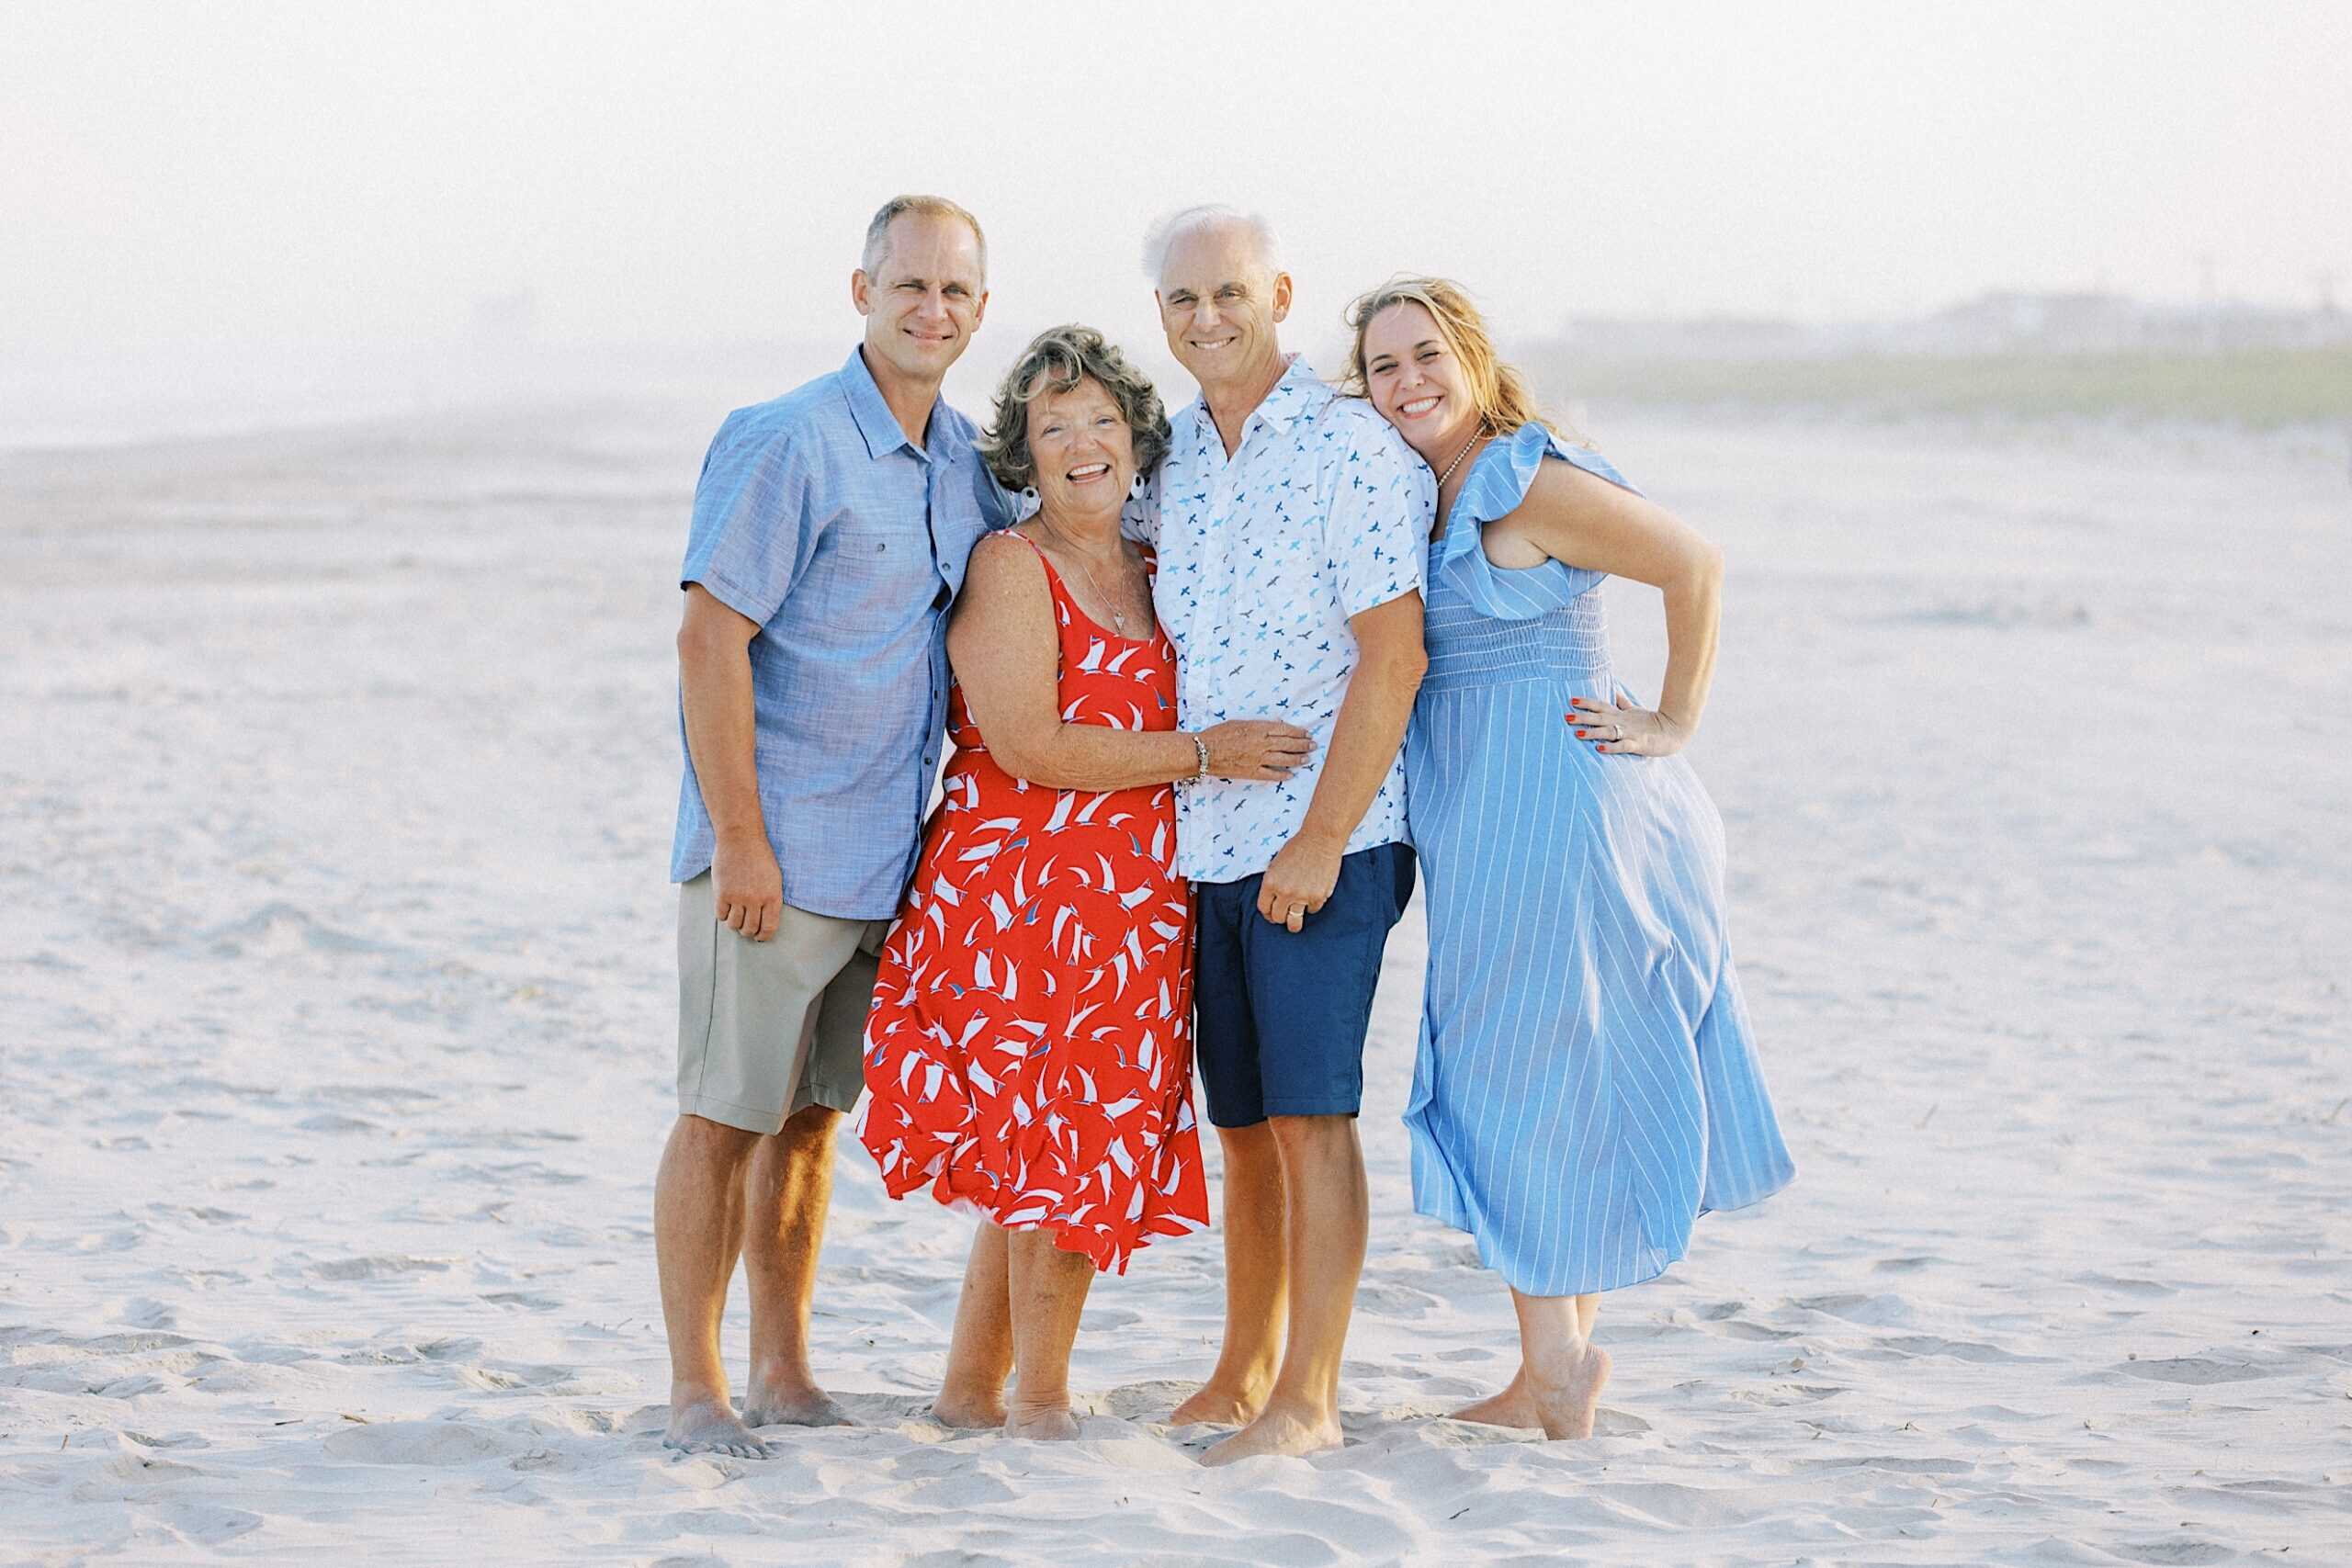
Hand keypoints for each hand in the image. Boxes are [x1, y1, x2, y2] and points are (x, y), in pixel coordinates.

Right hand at [713, 831, 782, 941]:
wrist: (741, 838)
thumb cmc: (760, 856)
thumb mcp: (774, 878)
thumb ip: (770, 899)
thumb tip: (765, 920)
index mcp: (772, 896)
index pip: (769, 927)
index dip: (764, 936)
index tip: (760, 937)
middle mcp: (756, 900)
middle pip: (750, 929)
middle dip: (748, 932)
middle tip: (745, 929)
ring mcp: (738, 897)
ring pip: (734, 925)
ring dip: (734, 925)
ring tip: (735, 918)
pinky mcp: (722, 893)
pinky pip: (720, 915)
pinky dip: (722, 915)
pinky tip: (725, 907)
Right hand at [1200, 720, 1313, 780]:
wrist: (1205, 752)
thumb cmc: (1219, 734)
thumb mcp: (1240, 723)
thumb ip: (1258, 725)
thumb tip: (1273, 726)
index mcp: (1259, 728)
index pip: (1285, 729)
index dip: (1298, 732)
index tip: (1306, 733)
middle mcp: (1262, 743)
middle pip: (1288, 744)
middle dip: (1303, 745)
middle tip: (1313, 745)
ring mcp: (1259, 759)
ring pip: (1284, 759)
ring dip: (1298, 759)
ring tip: (1307, 759)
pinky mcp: (1253, 772)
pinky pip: (1272, 774)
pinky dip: (1282, 775)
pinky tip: (1291, 775)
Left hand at [1256, 833, 1342, 931]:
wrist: (1321, 839)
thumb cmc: (1298, 847)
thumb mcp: (1276, 864)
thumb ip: (1273, 883)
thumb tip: (1272, 900)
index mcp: (1270, 882)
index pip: (1263, 908)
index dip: (1267, 913)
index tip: (1271, 914)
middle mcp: (1284, 892)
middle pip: (1278, 918)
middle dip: (1280, 918)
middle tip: (1284, 915)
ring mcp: (1302, 896)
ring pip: (1294, 922)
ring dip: (1294, 922)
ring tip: (1296, 920)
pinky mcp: (1318, 897)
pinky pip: (1313, 910)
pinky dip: (1312, 906)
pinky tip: (1313, 896)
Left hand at [1567, 693, 1690, 757]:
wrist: (1675, 730)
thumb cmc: (1652, 722)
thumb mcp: (1634, 710)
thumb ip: (1622, 702)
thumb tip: (1613, 690)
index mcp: (1620, 714)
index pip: (1601, 705)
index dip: (1587, 702)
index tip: (1571, 700)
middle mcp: (1622, 722)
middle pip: (1599, 718)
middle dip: (1582, 717)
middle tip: (1566, 716)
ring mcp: (1630, 733)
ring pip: (1608, 731)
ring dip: (1592, 732)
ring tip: (1577, 733)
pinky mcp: (1638, 744)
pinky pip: (1622, 746)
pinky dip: (1611, 747)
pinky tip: (1599, 749)